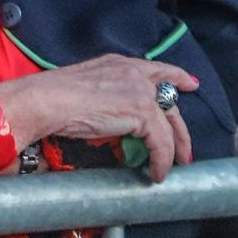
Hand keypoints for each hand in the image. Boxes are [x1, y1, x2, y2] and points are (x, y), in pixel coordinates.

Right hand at [0, 55, 198, 182]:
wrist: (47, 100)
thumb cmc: (53, 98)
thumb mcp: (87, 91)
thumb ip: (107, 99)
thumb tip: (113, 122)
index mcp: (118, 65)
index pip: (155, 69)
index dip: (175, 76)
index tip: (189, 83)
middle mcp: (133, 73)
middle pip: (169, 99)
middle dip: (180, 126)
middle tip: (185, 147)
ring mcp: (139, 90)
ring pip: (168, 124)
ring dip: (172, 149)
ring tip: (170, 167)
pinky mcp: (142, 112)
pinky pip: (161, 142)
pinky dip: (160, 160)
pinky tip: (155, 171)